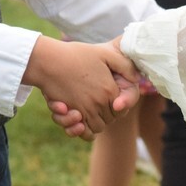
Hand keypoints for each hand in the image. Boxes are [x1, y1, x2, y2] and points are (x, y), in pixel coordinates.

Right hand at [23, 36, 140, 136]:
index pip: (122, 107)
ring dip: (95, 121)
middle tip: (99, 99)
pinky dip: (82, 130)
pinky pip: (82, 133)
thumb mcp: (104, 53)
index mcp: (108, 90)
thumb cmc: (75, 54)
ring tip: (89, 107)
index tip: (112, 96)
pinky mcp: (68, 115)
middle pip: (110, 119)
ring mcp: (82, 111)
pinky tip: (79, 120)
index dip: (118, 103)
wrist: (48, 60)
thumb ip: (124, 64)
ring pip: (97, 128)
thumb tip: (137, 78)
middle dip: (107, 113)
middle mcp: (98, 104)